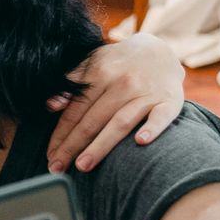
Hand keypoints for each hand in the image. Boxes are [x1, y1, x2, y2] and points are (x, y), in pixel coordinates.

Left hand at [46, 33, 185, 172]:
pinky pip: (161, 117)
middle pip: (93, 120)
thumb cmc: (118, 65)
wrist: (159, 51)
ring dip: (101, 145)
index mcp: (100, 73)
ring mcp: (146, 92)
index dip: (60, 133)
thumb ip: (72, 83)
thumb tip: (50, 105)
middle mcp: (122, 83)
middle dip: (72, 146)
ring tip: (83, 166)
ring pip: (120, 122)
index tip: (49, 154)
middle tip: (57, 167)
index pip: (75, 110)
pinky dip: (152, 128)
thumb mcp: (93, 64)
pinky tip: (140, 142)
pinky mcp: (169, 101)